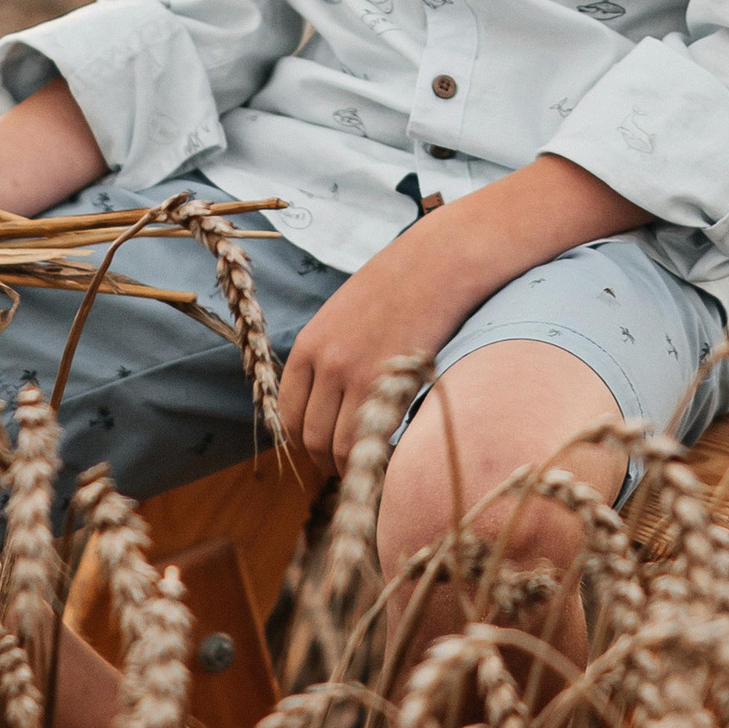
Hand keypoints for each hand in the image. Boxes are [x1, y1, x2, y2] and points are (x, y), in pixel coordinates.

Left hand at [275, 157, 650, 468]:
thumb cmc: (402, 283)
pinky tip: (388, 455)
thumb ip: (332, 352)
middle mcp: (324, 363)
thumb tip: (330, 398)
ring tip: (370, 466)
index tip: (322, 448)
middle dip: (324, 460)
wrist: (441, 261)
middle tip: (348, 466)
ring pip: (334, 447)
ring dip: (349, 465)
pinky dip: (372, 459)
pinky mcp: (388, 386)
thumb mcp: (348, 311)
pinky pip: (367, 443)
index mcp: (310, 342)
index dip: (302, 439)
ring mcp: (354, 376)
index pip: (287, 412)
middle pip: (308, 437)